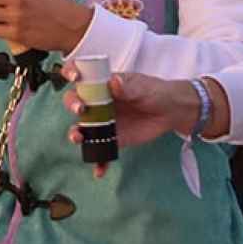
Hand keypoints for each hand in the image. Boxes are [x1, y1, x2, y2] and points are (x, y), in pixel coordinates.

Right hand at [61, 69, 199, 176]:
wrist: (171, 112)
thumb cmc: (154, 91)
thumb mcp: (142, 86)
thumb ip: (127, 86)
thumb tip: (113, 81)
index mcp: (102, 84)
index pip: (81, 76)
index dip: (71, 72)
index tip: (73, 77)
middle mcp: (97, 103)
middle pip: (75, 102)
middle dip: (72, 105)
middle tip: (80, 110)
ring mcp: (103, 123)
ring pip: (82, 129)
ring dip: (76, 134)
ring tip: (78, 138)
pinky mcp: (113, 140)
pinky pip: (101, 151)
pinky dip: (98, 161)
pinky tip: (99, 170)